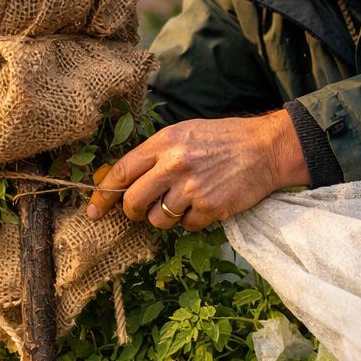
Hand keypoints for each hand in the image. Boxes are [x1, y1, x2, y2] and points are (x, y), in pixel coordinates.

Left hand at [85, 110, 309, 230]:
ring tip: (184, 202)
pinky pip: (186, 226)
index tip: (94, 211)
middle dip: (133, 212)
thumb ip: (155, 155)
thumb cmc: (223, 140)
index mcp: (165, 143)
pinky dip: (192, 221)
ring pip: (158, 219)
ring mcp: (192, 188)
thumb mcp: (185, 134)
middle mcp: (175, 165)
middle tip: (141, 211)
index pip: (122, 172)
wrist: (266, 148)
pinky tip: (206, 204)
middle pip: (134, 202)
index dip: (103, 195)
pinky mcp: (210, 207)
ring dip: (165, 217)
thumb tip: (124, 180)